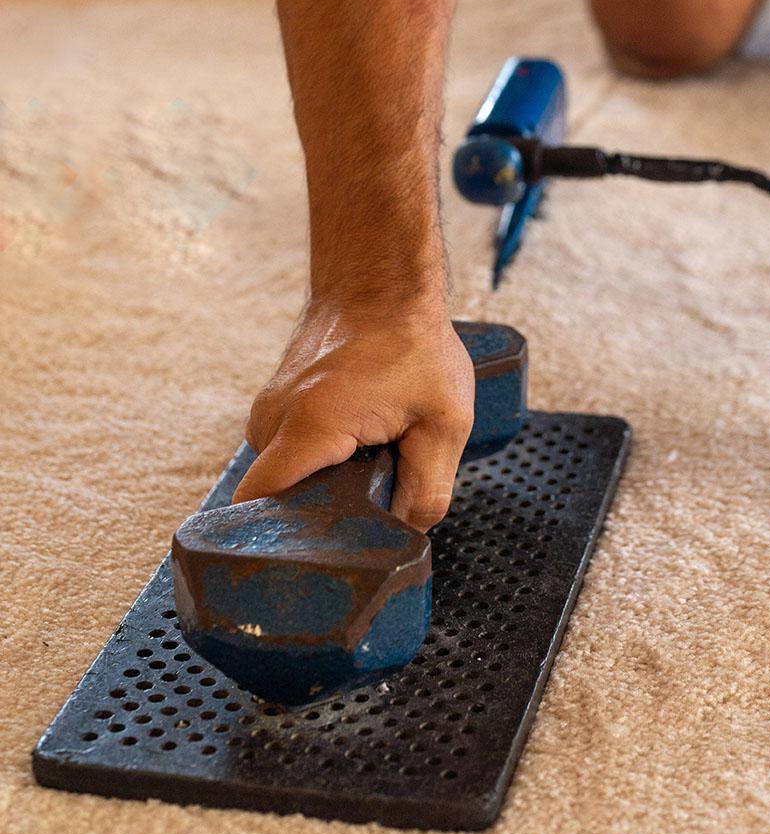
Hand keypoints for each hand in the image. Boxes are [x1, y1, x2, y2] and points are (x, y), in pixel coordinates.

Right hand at [232, 298, 474, 530]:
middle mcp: (275, 418)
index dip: (285, 540)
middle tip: (370, 492)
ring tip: (371, 453)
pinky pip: (291, 448)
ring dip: (325, 476)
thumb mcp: (444, 423)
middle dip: (321, 509)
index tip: (320, 551)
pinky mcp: (277, 401)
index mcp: (310, 427)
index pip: (260, 508)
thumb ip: (427, 489)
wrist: (383, 282)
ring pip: (288, 473)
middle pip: (279, 497)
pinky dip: (321, 453)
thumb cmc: (414, 342)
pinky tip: (359, 437)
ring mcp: (269, 407)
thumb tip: (405, 533)